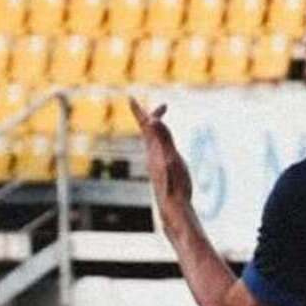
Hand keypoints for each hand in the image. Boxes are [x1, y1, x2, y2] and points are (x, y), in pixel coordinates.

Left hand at [131, 99, 192, 216]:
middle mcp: (152, 155)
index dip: (139, 111)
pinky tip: (168, 150)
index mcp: (153, 149)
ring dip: (158, 130)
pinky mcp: (163, 172)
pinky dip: (164, 143)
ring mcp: (157, 164)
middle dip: (152, 118)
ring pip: (154, 142)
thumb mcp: (170, 157)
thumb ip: (163, 138)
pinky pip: (160, 152)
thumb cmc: (174, 183)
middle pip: (149, 132)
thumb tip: (152, 120)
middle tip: (163, 108)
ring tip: (163, 124)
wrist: (174, 207)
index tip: (131, 98)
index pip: (145, 125)